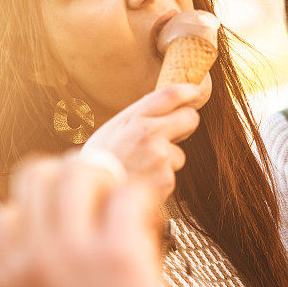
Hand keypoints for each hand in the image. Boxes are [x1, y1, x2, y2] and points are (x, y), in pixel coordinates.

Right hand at [0, 154, 194, 286]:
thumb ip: (47, 267)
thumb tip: (76, 217)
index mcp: (11, 276)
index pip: (8, 209)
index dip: (44, 202)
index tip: (76, 213)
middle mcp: (34, 258)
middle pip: (42, 175)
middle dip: (76, 176)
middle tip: (107, 198)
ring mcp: (74, 253)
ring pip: (83, 171)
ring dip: (112, 181)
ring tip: (132, 211)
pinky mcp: (120, 254)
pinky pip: (131, 193)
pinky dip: (146, 199)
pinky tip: (155, 222)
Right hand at [82, 83, 203, 202]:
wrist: (92, 195)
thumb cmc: (100, 161)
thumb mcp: (112, 129)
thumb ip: (138, 115)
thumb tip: (167, 101)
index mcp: (134, 118)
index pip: (171, 95)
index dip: (188, 91)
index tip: (195, 92)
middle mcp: (149, 133)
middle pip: (190, 118)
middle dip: (186, 124)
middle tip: (174, 132)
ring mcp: (160, 156)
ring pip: (179, 153)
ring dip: (166, 160)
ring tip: (141, 166)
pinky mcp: (166, 178)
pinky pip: (171, 174)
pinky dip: (160, 178)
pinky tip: (142, 179)